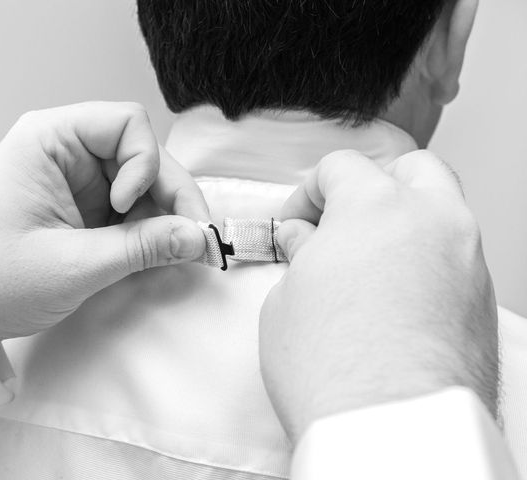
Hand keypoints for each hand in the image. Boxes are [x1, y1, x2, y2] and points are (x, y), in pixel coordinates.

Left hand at [0, 102, 207, 346]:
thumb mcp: (71, 266)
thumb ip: (141, 248)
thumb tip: (199, 237)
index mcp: (48, 141)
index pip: (128, 124)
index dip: (146, 165)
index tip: (129, 210)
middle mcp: (65, 153)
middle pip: (143, 156)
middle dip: (172, 197)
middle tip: (195, 242)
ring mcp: (74, 183)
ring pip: (143, 185)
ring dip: (164, 218)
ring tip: (175, 254)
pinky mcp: (80, 210)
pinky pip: (130, 210)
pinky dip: (147, 233)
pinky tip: (154, 256)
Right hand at [260, 150, 497, 442]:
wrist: (393, 432)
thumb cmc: (337, 370)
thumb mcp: (287, 300)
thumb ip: (300, 254)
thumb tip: (304, 241)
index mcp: (376, 206)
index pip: (342, 167)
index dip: (308, 193)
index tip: (298, 222)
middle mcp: (433, 221)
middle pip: (411, 170)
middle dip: (373, 186)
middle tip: (342, 223)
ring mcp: (466, 260)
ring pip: (443, 211)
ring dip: (406, 221)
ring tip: (370, 261)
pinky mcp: (483, 300)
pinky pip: (455, 257)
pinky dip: (427, 259)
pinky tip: (397, 295)